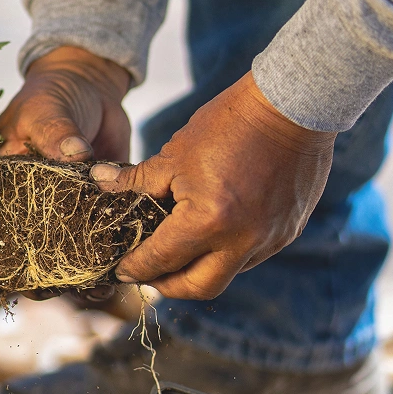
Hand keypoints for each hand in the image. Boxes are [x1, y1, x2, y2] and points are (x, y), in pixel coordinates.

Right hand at [0, 46, 132, 299]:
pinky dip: (104, 257)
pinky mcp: (93, 206)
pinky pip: (96, 239)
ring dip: (72, 273)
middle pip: (21, 249)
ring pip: (60, 252)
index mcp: (0, 181)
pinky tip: (115, 274)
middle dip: (31, 274)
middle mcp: (27, 202)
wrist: (91, 85)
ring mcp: (60, 208)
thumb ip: (55, 131)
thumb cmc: (52, 94)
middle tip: (46, 289)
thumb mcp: (45, 108)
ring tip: (88, 287)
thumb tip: (74, 154)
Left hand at [90, 73, 336, 299]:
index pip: (162, 259)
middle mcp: (243, 241)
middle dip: (169, 285)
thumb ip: (136, 180)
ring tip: (181, 250)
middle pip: (198, 287)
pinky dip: (228, 251)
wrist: (293, 106)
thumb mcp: (175, 153)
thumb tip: (99, 182)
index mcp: (209, 220)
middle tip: (151, 272)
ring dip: (201, 268)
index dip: (136, 268)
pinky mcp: (289, 231)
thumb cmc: (230, 124)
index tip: (122, 270)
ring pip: (228, 273)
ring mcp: (271, 239)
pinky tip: (215, 231)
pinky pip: (252, 255)